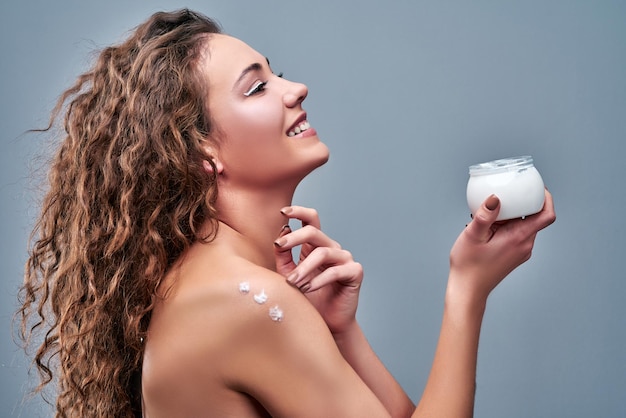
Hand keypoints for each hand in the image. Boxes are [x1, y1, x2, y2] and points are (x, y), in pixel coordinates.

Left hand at [273, 206, 361, 333]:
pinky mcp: (355, 272)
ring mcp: (345, 258)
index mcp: (316, 245)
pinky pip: (335, 270)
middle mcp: (331, 248)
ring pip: (322, 252)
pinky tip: (307, 289)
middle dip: (294, 237)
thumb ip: (284, 256)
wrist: (326, 323)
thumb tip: (281, 233)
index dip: (298, 211)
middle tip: (278, 246)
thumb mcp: (289, 276)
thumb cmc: (308, 300)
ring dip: (303, 267)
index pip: (310, 220)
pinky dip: (318, 280)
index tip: (283, 212)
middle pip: (313, 231)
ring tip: (292, 282)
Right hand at [449, 189, 555, 303]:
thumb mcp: (473, 235)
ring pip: (525, 225)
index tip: (537, 187)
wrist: (468, 290)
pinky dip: (508, 225)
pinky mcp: (514, 255)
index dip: (546, 198)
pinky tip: (490, 225)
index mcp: (519, 238)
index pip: (547, 215)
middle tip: (509, 192)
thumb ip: (485, 215)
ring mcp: (521, 251)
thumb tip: (495, 197)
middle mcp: (525, 245)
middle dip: (524, 203)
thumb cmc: (469, 265)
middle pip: (536, 217)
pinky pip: (517, 234)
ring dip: (513, 214)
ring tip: (494, 210)